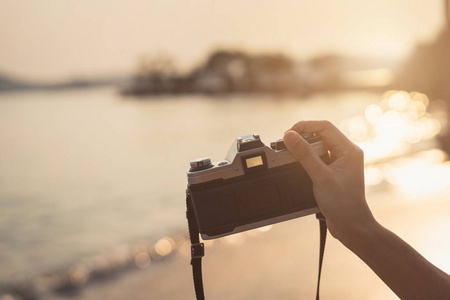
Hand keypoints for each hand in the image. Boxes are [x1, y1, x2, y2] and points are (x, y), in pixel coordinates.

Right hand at [283, 120, 376, 242]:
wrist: (351, 226)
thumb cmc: (343, 204)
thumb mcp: (321, 176)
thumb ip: (304, 155)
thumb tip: (290, 136)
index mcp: (349, 150)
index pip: (324, 127)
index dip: (304, 126)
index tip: (288, 133)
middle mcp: (345, 153)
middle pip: (319, 135)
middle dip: (302, 138)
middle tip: (287, 146)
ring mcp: (339, 162)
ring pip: (316, 147)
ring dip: (303, 150)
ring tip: (291, 157)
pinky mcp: (331, 171)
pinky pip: (316, 159)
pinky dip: (305, 160)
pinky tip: (299, 168)